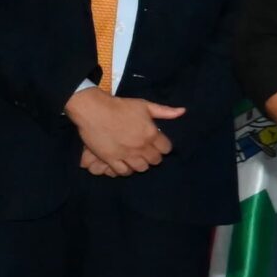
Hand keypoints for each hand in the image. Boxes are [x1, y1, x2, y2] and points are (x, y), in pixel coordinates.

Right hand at [66, 88, 181, 175]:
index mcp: (151, 134)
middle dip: (153, 156)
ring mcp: (126, 154)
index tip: (157, 144)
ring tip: (136, 158)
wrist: (94, 109)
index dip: (163, 147)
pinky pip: (123, 171)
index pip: (166, 149)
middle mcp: (141, 146)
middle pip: (155, 160)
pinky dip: (126, 170)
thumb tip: (183, 112)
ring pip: (141, 168)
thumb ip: (164, 111)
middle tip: (146, 151)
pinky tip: (125, 164)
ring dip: (140, 164)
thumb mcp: (144, 105)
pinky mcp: (111, 159)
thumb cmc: (120, 106)